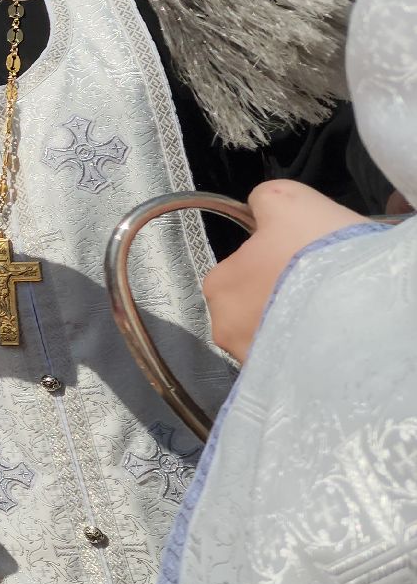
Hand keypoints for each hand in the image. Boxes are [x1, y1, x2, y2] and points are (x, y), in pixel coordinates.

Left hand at [201, 180, 365, 362]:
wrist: (364, 310)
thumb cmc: (320, 254)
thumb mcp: (288, 200)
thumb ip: (263, 200)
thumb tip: (258, 205)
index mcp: (217, 286)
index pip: (240, 268)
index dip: (274, 259)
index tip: (303, 259)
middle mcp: (225, 330)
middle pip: (254, 303)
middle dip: (281, 295)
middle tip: (320, 284)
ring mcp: (254, 360)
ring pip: (274, 332)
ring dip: (296, 323)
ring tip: (331, 310)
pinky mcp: (284, 382)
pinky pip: (293, 361)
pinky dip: (309, 349)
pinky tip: (333, 336)